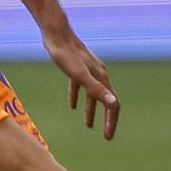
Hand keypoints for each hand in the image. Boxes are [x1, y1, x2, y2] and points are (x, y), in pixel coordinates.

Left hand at [42, 24, 119, 138]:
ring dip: (92, 110)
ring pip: (93, 95)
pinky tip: (72, 105)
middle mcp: (99, 75)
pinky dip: (78, 97)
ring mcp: (88, 71)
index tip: (108, 136)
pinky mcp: (77, 68)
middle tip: (106, 136)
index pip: (112, 104)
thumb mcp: (80, 76)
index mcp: (102, 78)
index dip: (111, 121)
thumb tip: (113, 104)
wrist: (56, 34)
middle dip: (106, 119)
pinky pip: (80, 87)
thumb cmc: (66, 55)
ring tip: (88, 125)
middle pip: (106, 101)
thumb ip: (96, 90)